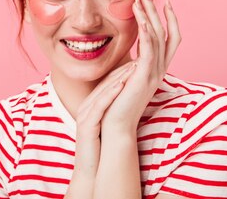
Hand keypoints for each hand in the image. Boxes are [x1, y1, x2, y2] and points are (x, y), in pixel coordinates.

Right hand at [72, 60, 137, 176]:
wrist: (92, 169)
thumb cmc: (103, 146)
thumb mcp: (109, 121)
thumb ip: (116, 107)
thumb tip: (132, 96)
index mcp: (93, 102)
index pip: (109, 81)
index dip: (124, 70)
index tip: (141, 60)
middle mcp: (87, 104)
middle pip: (106, 82)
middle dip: (124, 69)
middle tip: (140, 56)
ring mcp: (85, 113)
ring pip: (103, 90)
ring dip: (119, 77)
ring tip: (135, 66)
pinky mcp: (86, 124)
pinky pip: (99, 105)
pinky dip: (110, 94)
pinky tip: (122, 85)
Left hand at [100, 0, 181, 133]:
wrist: (114, 126)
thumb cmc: (115, 103)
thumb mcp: (124, 78)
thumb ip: (129, 64)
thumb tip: (125, 51)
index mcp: (156, 69)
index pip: (170, 39)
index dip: (170, 19)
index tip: (164, 1)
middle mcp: (159, 69)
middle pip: (165, 32)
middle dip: (157, 10)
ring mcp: (154, 73)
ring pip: (158, 37)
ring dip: (150, 15)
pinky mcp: (145, 77)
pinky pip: (150, 49)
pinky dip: (148, 32)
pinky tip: (142, 19)